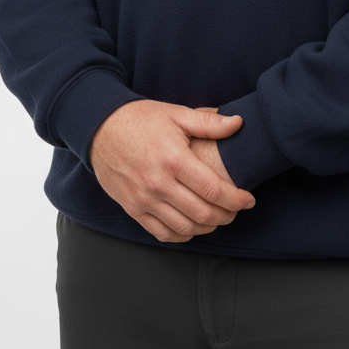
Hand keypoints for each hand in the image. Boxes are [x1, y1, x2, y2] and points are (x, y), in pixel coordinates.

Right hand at [89, 99, 255, 243]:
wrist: (100, 128)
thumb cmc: (140, 119)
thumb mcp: (176, 114)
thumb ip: (208, 122)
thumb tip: (238, 123)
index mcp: (173, 159)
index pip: (213, 190)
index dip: (236, 199)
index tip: (248, 200)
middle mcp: (159, 183)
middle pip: (203, 213)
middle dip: (227, 216)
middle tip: (236, 210)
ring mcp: (144, 199)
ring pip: (185, 228)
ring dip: (207, 228)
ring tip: (217, 218)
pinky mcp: (133, 208)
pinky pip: (162, 233)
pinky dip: (182, 235)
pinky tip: (192, 226)